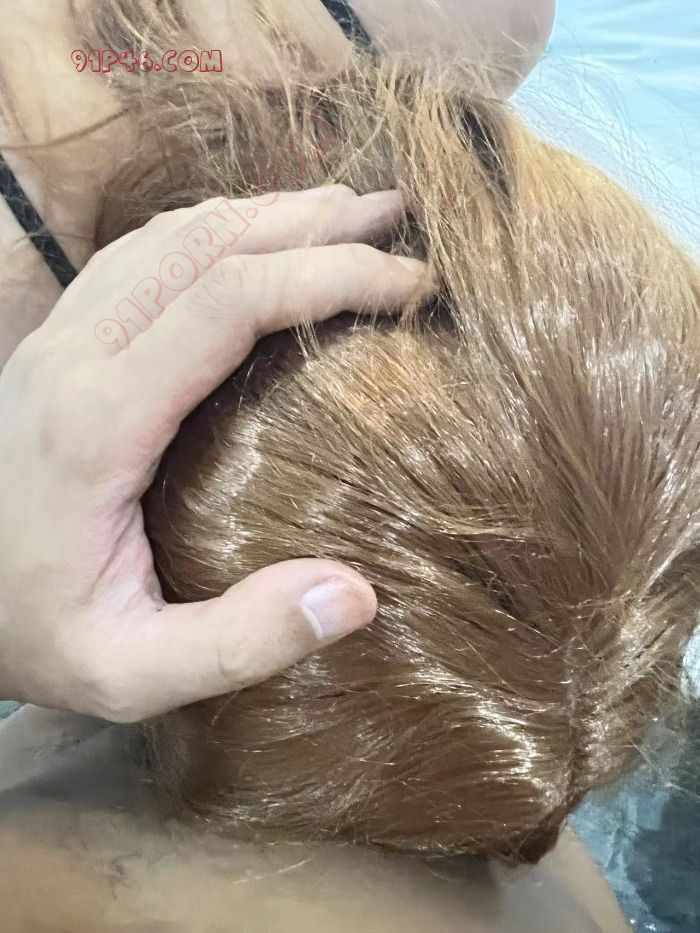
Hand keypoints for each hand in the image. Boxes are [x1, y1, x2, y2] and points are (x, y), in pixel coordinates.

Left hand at [0, 185, 429, 721]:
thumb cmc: (30, 635)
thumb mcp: (130, 673)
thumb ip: (240, 642)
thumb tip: (356, 595)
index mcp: (99, 420)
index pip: (229, 302)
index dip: (327, 275)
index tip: (407, 285)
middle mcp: (75, 354)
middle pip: (205, 245)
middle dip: (313, 223)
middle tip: (396, 218)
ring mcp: (59, 337)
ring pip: (169, 236)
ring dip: (263, 214)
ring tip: (341, 211)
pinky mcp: (56, 343)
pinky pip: (139, 256)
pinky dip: (210, 231)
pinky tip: (249, 238)